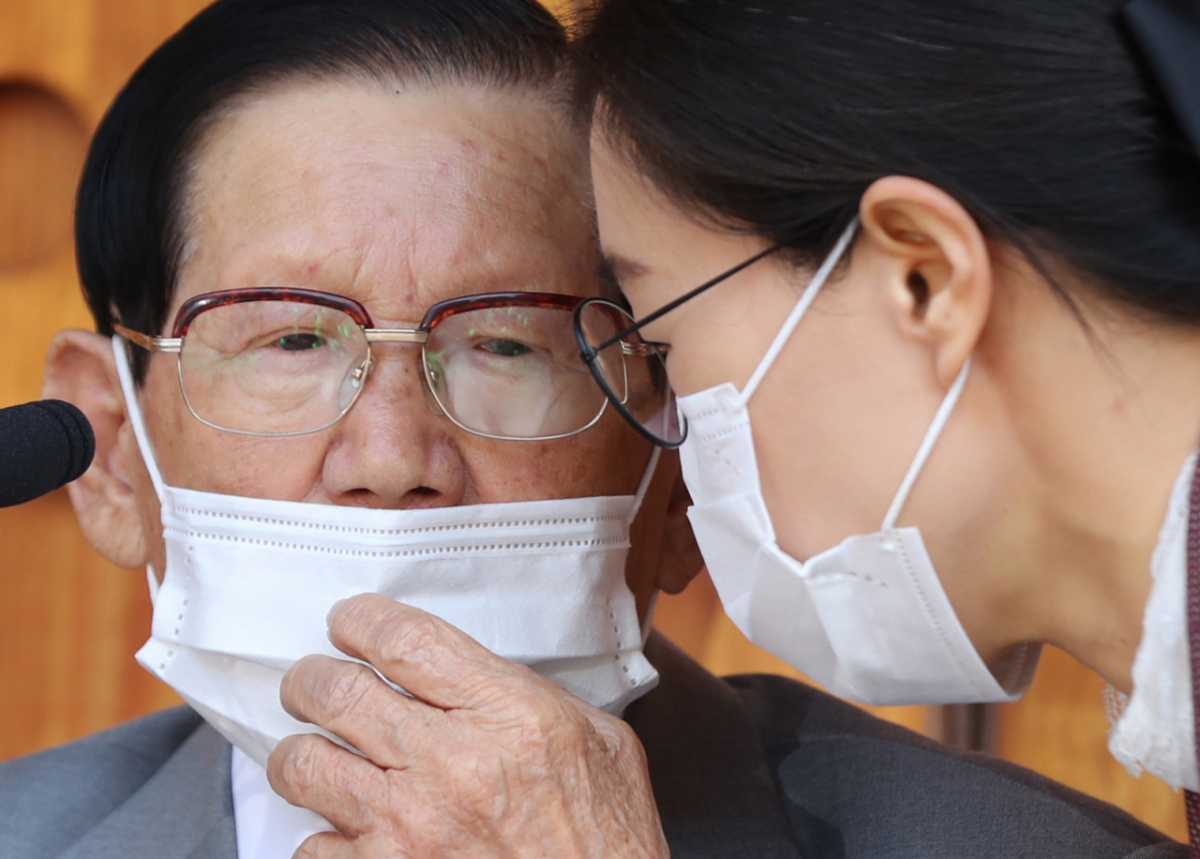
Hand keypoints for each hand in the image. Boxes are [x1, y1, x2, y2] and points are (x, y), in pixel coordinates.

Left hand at [267, 594, 668, 858]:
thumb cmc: (608, 841)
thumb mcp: (601, 741)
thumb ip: (534, 696)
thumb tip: (480, 674)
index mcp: (506, 714)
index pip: (404, 639)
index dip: (361, 619)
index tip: (349, 621)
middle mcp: (448, 764)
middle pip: (335, 690)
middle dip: (312, 678)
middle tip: (315, 681)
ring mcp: (409, 828)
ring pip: (304, 763)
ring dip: (302, 749)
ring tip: (315, 748)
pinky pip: (312, 847)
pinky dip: (321, 835)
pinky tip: (343, 829)